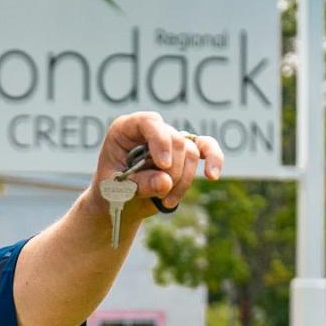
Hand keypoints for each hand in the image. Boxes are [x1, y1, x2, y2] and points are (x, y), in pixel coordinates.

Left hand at [87, 111, 224, 221]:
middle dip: (171, 170)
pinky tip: (213, 175)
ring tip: (166, 201)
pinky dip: (213, 160)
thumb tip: (166, 182)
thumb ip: (138, 184)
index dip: (160, 141)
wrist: (118, 203)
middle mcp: (149, 130)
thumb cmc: (111, 191)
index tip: (163, 164)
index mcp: (125, 130)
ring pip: (190, 151)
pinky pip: (206, 148)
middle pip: (174, 140)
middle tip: (160, 193)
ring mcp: (169, 140)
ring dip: (183, 180)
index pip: (149, 122)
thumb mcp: (116, 189)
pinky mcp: (184, 153)